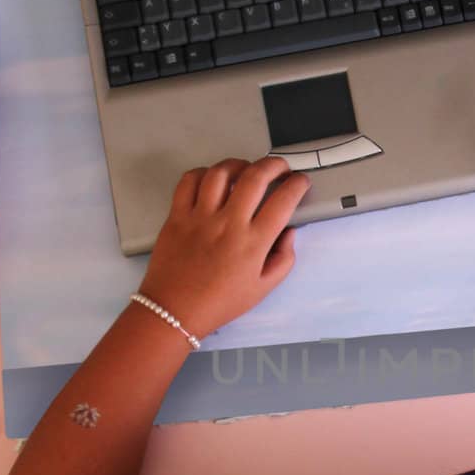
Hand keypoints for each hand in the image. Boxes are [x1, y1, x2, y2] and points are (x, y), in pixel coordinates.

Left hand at [137, 156, 309, 338]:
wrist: (174, 311)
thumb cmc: (218, 303)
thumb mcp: (262, 288)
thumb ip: (283, 259)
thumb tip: (289, 232)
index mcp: (253, 243)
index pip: (283, 201)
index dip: (297, 185)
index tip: (300, 182)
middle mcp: (228, 224)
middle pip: (255, 177)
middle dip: (274, 165)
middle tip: (279, 167)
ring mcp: (200, 217)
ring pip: (221, 173)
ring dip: (239, 164)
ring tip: (246, 168)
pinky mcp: (177, 216)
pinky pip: (189, 181)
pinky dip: (203, 172)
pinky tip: (213, 179)